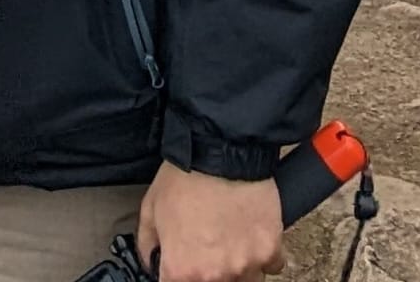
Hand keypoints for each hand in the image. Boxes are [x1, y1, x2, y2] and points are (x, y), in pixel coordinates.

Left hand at [138, 162, 282, 281]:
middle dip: (208, 272)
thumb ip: (148, 244)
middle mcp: (215, 277)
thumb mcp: (151, 207)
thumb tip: (152, 262)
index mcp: (182, 271)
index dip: (177, 274)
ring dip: (238, 269)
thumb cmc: (185, 176)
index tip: (181, 265)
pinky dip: (264, 256)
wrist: (221, 149)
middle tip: (208, 247)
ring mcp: (246, 266)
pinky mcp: (270, 250)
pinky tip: (253, 237)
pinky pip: (271, 266)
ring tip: (231, 243)